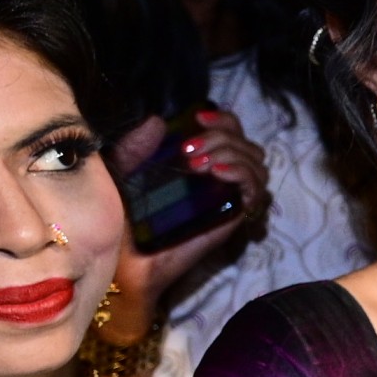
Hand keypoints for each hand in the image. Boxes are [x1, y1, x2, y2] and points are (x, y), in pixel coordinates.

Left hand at [105, 109, 266, 327]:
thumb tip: (158, 121)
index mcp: (198, 164)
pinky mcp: (233, 219)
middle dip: (224, 137)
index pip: (230, 134)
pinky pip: (256, 191)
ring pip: (257, 164)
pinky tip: (218, 173)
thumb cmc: (120, 220)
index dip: (224, 120)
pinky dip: (243, 174)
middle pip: (248, 145)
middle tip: (189, 150)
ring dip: (233, 153)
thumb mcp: (121, 173)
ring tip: (199, 165)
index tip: (199, 117)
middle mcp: (219, 180)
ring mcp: (228, 199)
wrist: (123, 259)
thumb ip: (136, 147)